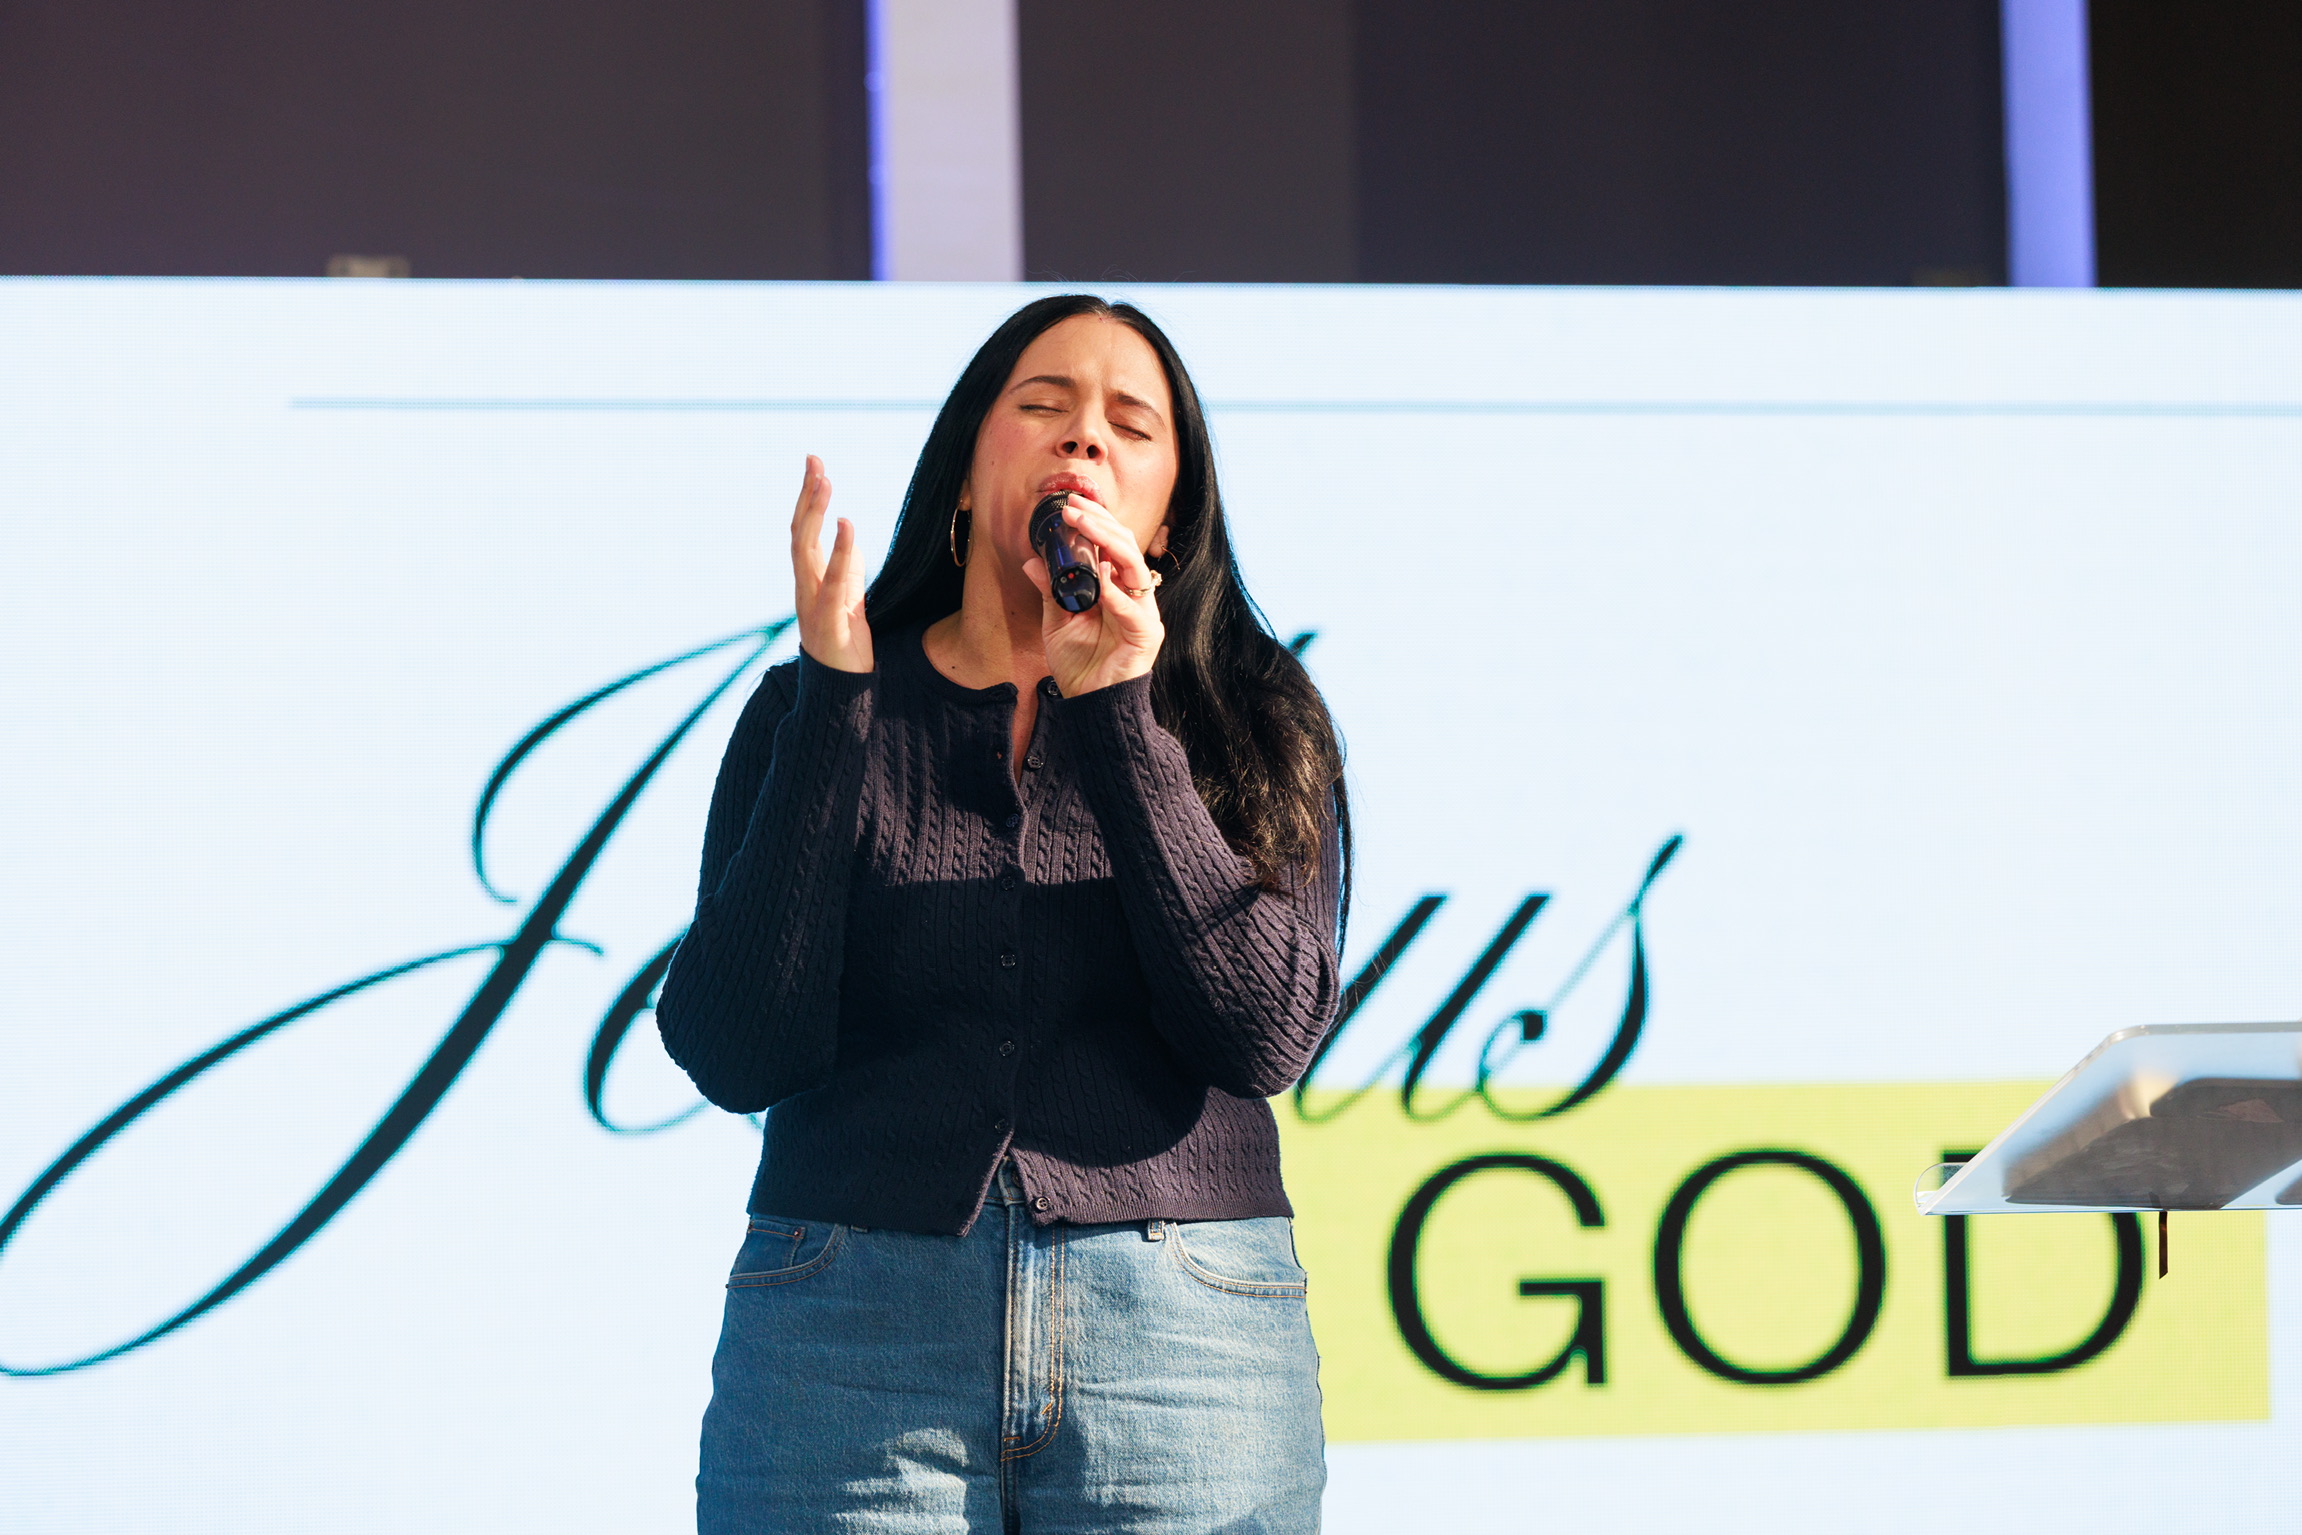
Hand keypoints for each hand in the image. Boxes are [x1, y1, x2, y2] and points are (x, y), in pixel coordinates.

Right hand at [790, 455, 871, 672]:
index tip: (815, 464)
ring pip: (805, 550)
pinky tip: (847, 526)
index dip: (808, 497)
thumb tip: (849, 541)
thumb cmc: (845, 645)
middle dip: (806, 495)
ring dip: (814, 513)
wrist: (840, 692)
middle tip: (814, 462)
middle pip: (799, 532)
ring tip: (825, 482)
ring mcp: (812, 603)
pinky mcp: (830, 621)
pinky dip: (839, 552)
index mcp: (808, 579)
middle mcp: (804, 586)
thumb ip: (846, 571)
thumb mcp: (849, 599)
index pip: (803, 530)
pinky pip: (832, 582)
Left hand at [1024, 494, 1162, 696]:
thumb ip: (1050, 591)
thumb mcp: (1057, 621)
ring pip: (1134, 565)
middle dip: (1100, 522)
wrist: (1091, 704)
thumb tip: (1031, 561)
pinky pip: (1134, 608)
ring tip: (1082, 525)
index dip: (1095, 521)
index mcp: (1117, 588)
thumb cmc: (1080, 665)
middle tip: (1072, 507)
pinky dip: (1116, 592)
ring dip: (1107, 542)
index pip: (1113, 544)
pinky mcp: (1146, 634)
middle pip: (1126, 546)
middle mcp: (1134, 595)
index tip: (1069, 505)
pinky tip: (1100, 577)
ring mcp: (1143, 613)